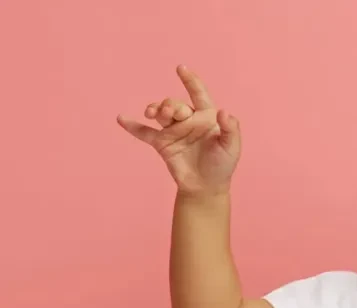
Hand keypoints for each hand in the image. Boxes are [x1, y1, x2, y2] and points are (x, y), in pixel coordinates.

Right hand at [117, 65, 240, 197]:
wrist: (205, 185)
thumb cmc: (222, 164)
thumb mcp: (231, 146)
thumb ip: (231, 129)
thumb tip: (224, 111)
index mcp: (206, 116)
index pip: (198, 93)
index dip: (190, 80)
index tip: (180, 68)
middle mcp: (188, 120)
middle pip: (175, 103)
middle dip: (171, 105)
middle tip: (172, 114)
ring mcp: (173, 130)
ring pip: (160, 112)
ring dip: (155, 109)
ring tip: (152, 113)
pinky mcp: (161, 143)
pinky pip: (144, 132)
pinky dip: (132, 126)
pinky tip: (121, 119)